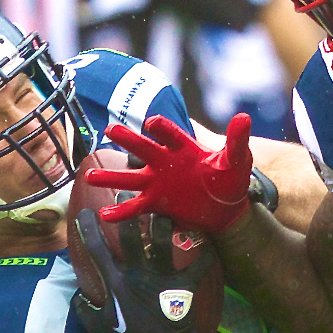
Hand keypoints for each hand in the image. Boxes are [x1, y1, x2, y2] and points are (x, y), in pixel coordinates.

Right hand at [71, 208, 212, 332]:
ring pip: (165, 242)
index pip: (96, 250)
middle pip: (133, 237)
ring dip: (164, 224)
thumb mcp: (97, 325)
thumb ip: (85, 308)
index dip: (88, 229)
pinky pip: (198, 266)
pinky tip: (206, 241)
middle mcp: (138, 275)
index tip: (84, 213)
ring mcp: (163, 280)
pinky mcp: (184, 288)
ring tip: (165, 210)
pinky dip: (204, 254)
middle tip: (129, 196)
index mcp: (115, 283)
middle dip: (130, 214)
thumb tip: (78, 296)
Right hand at [88, 114, 253, 233]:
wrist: (228, 208)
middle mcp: (165, 162)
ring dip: (111, 176)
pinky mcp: (156, 203)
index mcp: (184, 148)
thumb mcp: (238, 160)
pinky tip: (104, 214)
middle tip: (110, 129)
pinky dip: (121, 211)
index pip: (171, 134)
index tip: (152, 123)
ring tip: (89, 176)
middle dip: (128, 140)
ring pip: (130, 178)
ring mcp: (158, 183)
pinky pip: (135, 206)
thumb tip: (244, 117)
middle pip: (144, 148)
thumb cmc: (231, 179)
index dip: (162, 128)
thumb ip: (237, 141)